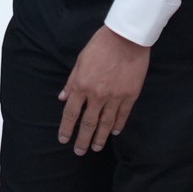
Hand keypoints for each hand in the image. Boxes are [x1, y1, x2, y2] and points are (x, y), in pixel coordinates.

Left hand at [57, 25, 149, 152]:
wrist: (126, 39)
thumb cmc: (100, 46)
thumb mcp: (80, 61)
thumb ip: (71, 82)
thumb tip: (62, 98)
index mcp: (81, 86)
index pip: (70, 113)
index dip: (66, 128)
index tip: (63, 139)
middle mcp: (97, 95)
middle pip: (88, 123)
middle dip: (83, 140)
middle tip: (80, 152)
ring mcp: (115, 97)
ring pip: (105, 123)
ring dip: (100, 137)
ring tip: (96, 148)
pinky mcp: (130, 95)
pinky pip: (122, 115)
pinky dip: (118, 125)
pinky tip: (113, 132)